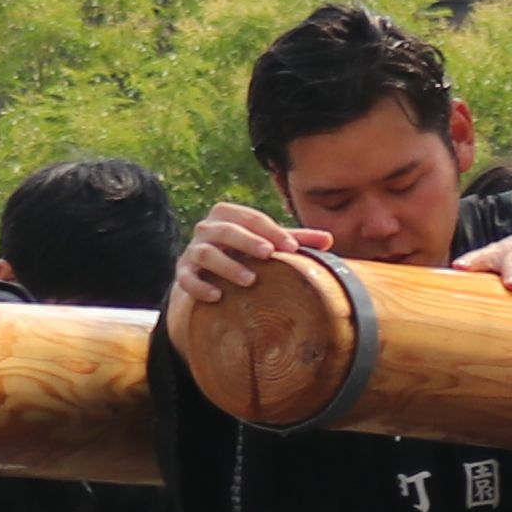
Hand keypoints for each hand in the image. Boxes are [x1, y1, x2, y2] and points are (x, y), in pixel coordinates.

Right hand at [172, 198, 313, 314]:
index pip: (250, 218)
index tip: (291, 248)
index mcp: (227, 215)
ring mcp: (191, 251)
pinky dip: (199, 286)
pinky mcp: (182, 274)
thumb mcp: (267, 243)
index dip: (271, 231)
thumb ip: (294, 240)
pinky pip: (186, 278)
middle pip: (224, 230)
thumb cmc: (243, 252)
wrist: (205, 272)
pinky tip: (217, 296)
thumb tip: (329, 239)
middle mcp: (206, 229)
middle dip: (247, 241)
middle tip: (269, 254)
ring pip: (204, 253)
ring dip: (227, 265)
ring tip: (249, 279)